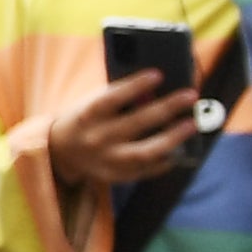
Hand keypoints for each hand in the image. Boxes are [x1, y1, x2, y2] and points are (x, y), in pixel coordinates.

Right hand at [45, 63, 199, 190]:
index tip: (158, 74)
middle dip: (166, 108)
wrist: (60, 152)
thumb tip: (158, 89)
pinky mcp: (115, 176)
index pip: (111, 99)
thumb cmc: (85, 119)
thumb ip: (118, 97)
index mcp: (87, 116)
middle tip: (190, 95)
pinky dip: (165, 159)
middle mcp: (96, 139)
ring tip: (192, 124)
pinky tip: (180, 149)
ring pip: (144, 152)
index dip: (134, 86)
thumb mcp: (91, 104)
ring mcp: (106, 160)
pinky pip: (146, 169)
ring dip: (172, 138)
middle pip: (135, 123)